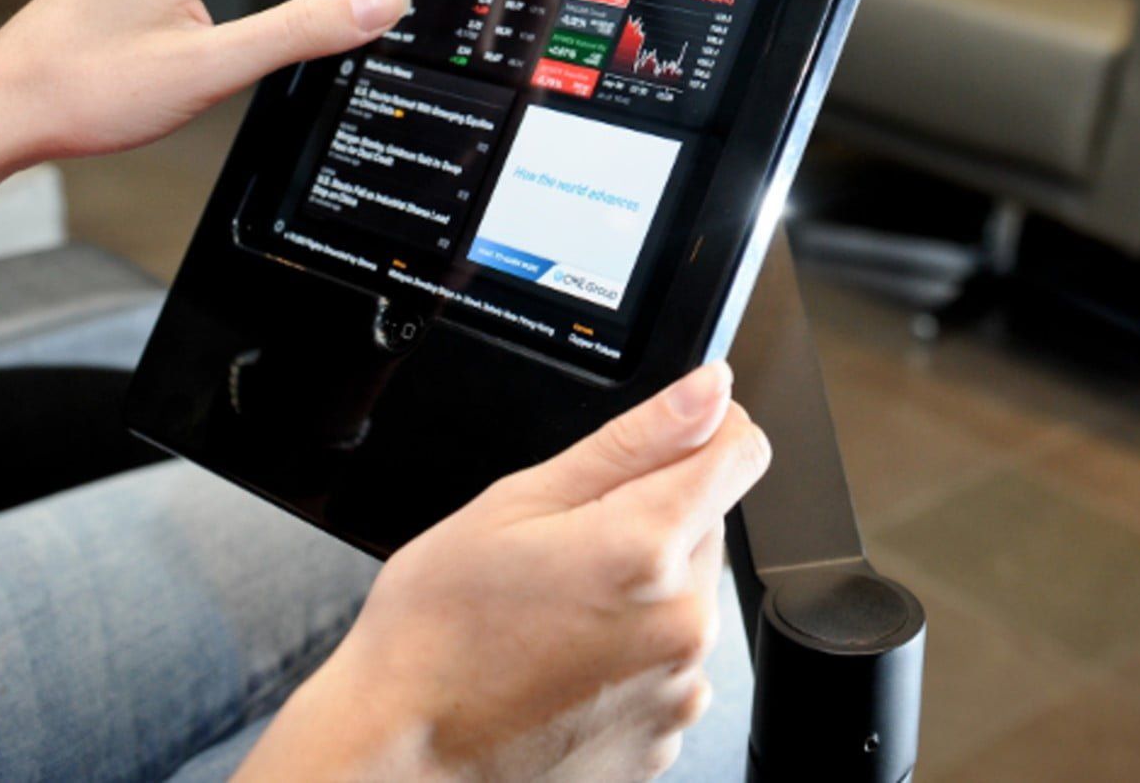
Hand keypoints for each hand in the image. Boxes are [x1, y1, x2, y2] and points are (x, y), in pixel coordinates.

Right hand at [239, 363, 770, 781]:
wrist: (398, 754)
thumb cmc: (435, 633)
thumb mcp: (517, 503)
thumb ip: (632, 442)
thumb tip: (708, 392)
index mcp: (644, 549)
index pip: (740, 453)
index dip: (705, 430)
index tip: (669, 436)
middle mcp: (682, 624)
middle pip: (705, 527)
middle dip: (650, 519)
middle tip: (564, 546)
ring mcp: (678, 689)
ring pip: (685, 598)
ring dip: (642, 591)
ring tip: (555, 613)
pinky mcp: (665, 734)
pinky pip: (669, 665)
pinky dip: (631, 655)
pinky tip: (564, 661)